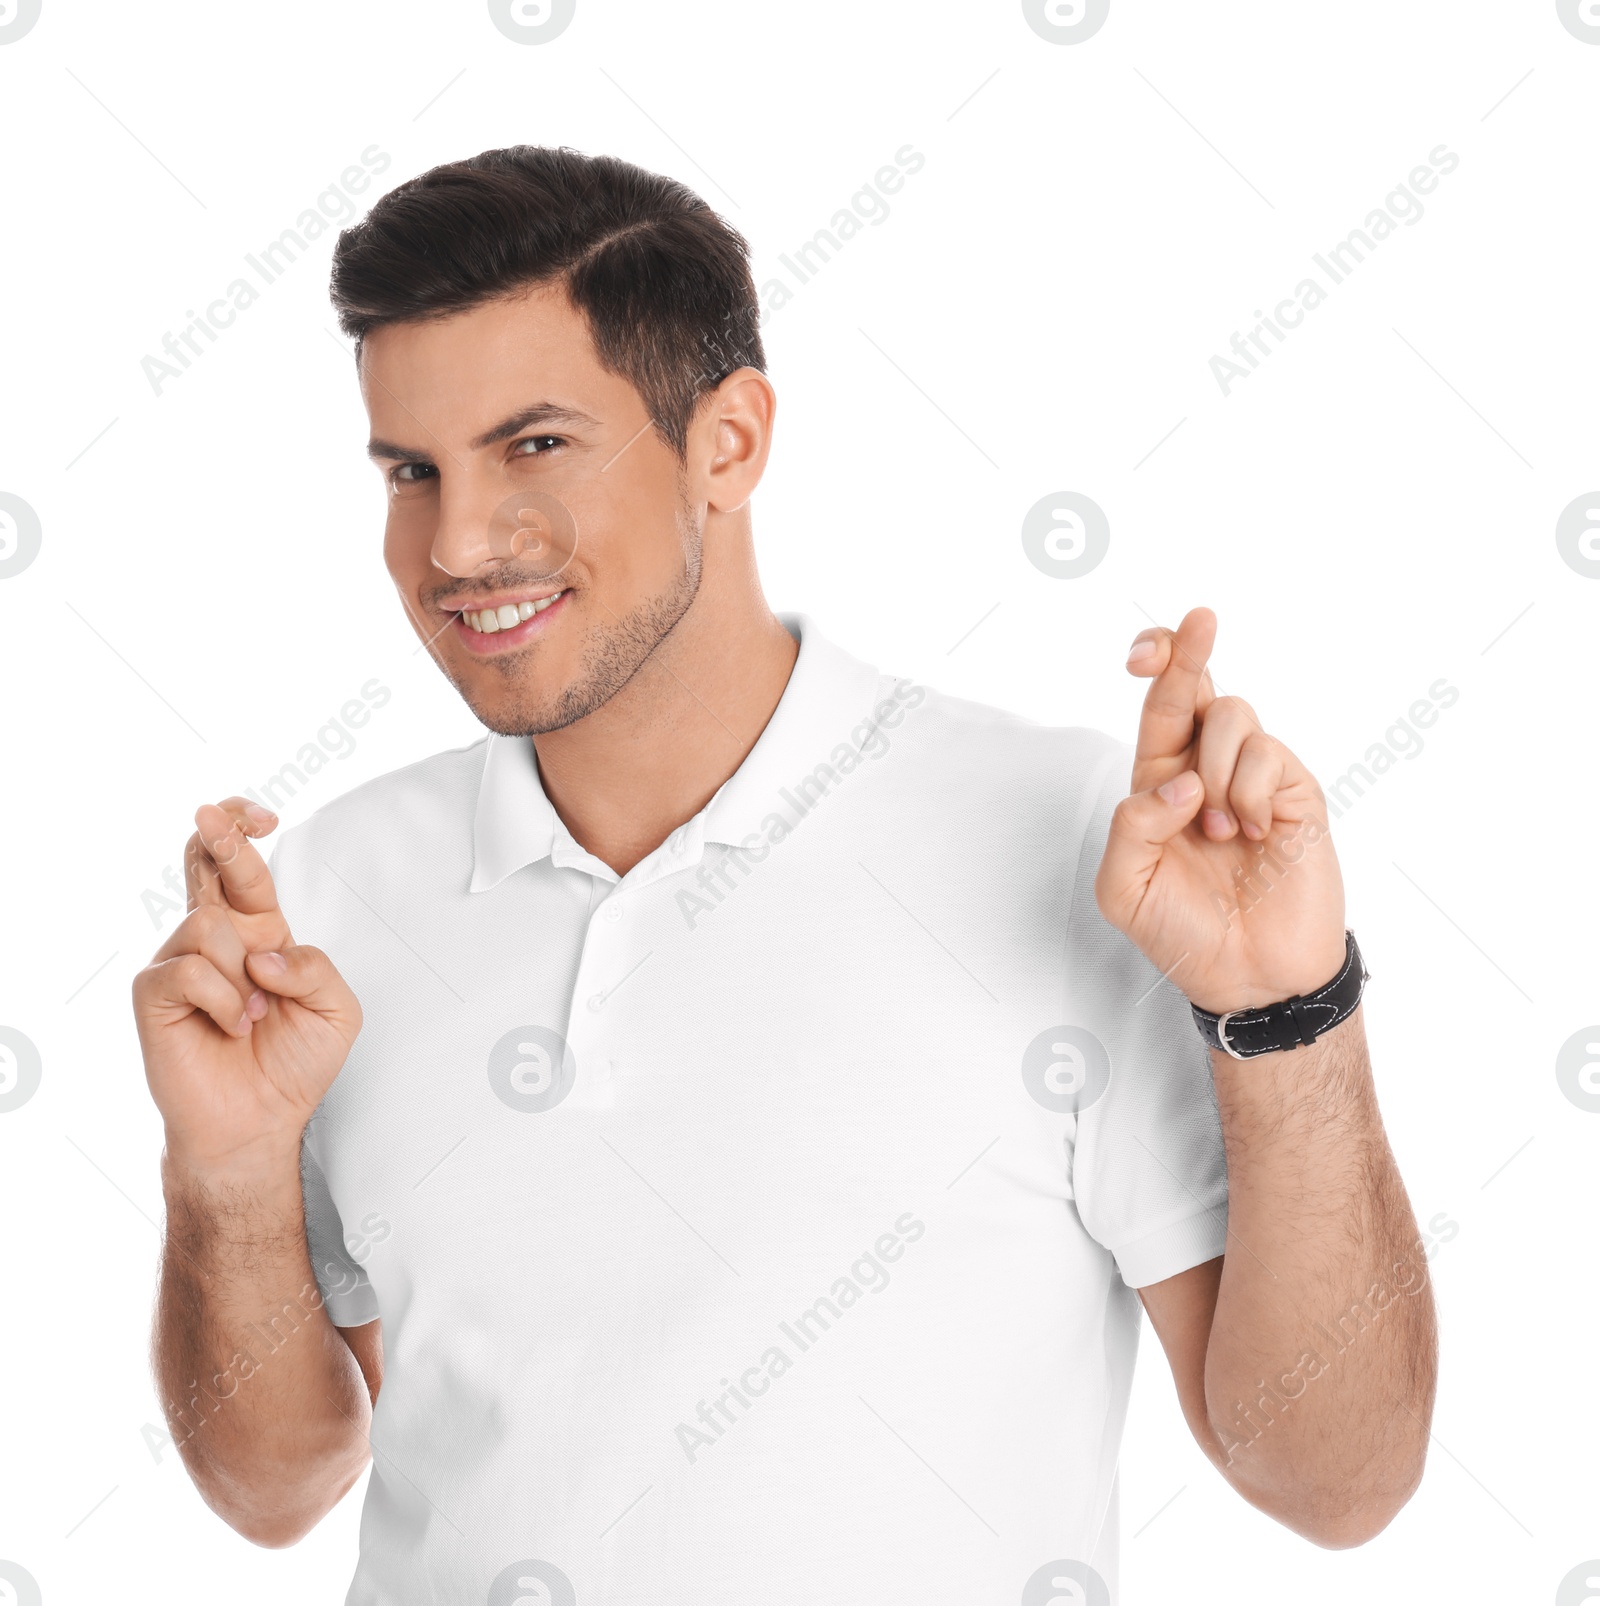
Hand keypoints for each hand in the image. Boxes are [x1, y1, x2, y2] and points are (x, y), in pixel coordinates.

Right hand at [132, 799, 361, 1176]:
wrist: (262, 1121)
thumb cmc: (295, 1065)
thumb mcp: (336, 1009)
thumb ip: (315, 966)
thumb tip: (265, 951)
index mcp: (258, 934)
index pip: (242, 869)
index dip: (243, 832)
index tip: (263, 817)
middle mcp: (214, 940)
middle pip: (203, 864)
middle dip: (216, 835)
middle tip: (212, 815)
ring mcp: (179, 963)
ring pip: (209, 924)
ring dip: (242, 972)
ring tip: (253, 1015)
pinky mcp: (154, 994)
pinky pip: (191, 970)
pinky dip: (224, 1001)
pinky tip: (232, 1028)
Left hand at [1094, 608, 1346, 1015]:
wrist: (1250, 977)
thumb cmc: (1183, 934)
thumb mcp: (1125, 889)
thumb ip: (1133, 828)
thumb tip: (1179, 781)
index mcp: (1159, 784)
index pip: (1156, 711)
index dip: (1153, 668)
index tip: (1141, 651)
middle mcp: (1206, 770)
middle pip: (1197, 688)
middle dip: (1189, 649)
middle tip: (1200, 620)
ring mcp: (1253, 779)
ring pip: (1232, 715)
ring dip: (1215, 769)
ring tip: (1220, 831)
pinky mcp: (1294, 793)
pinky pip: (1268, 755)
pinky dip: (1250, 793)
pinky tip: (1253, 835)